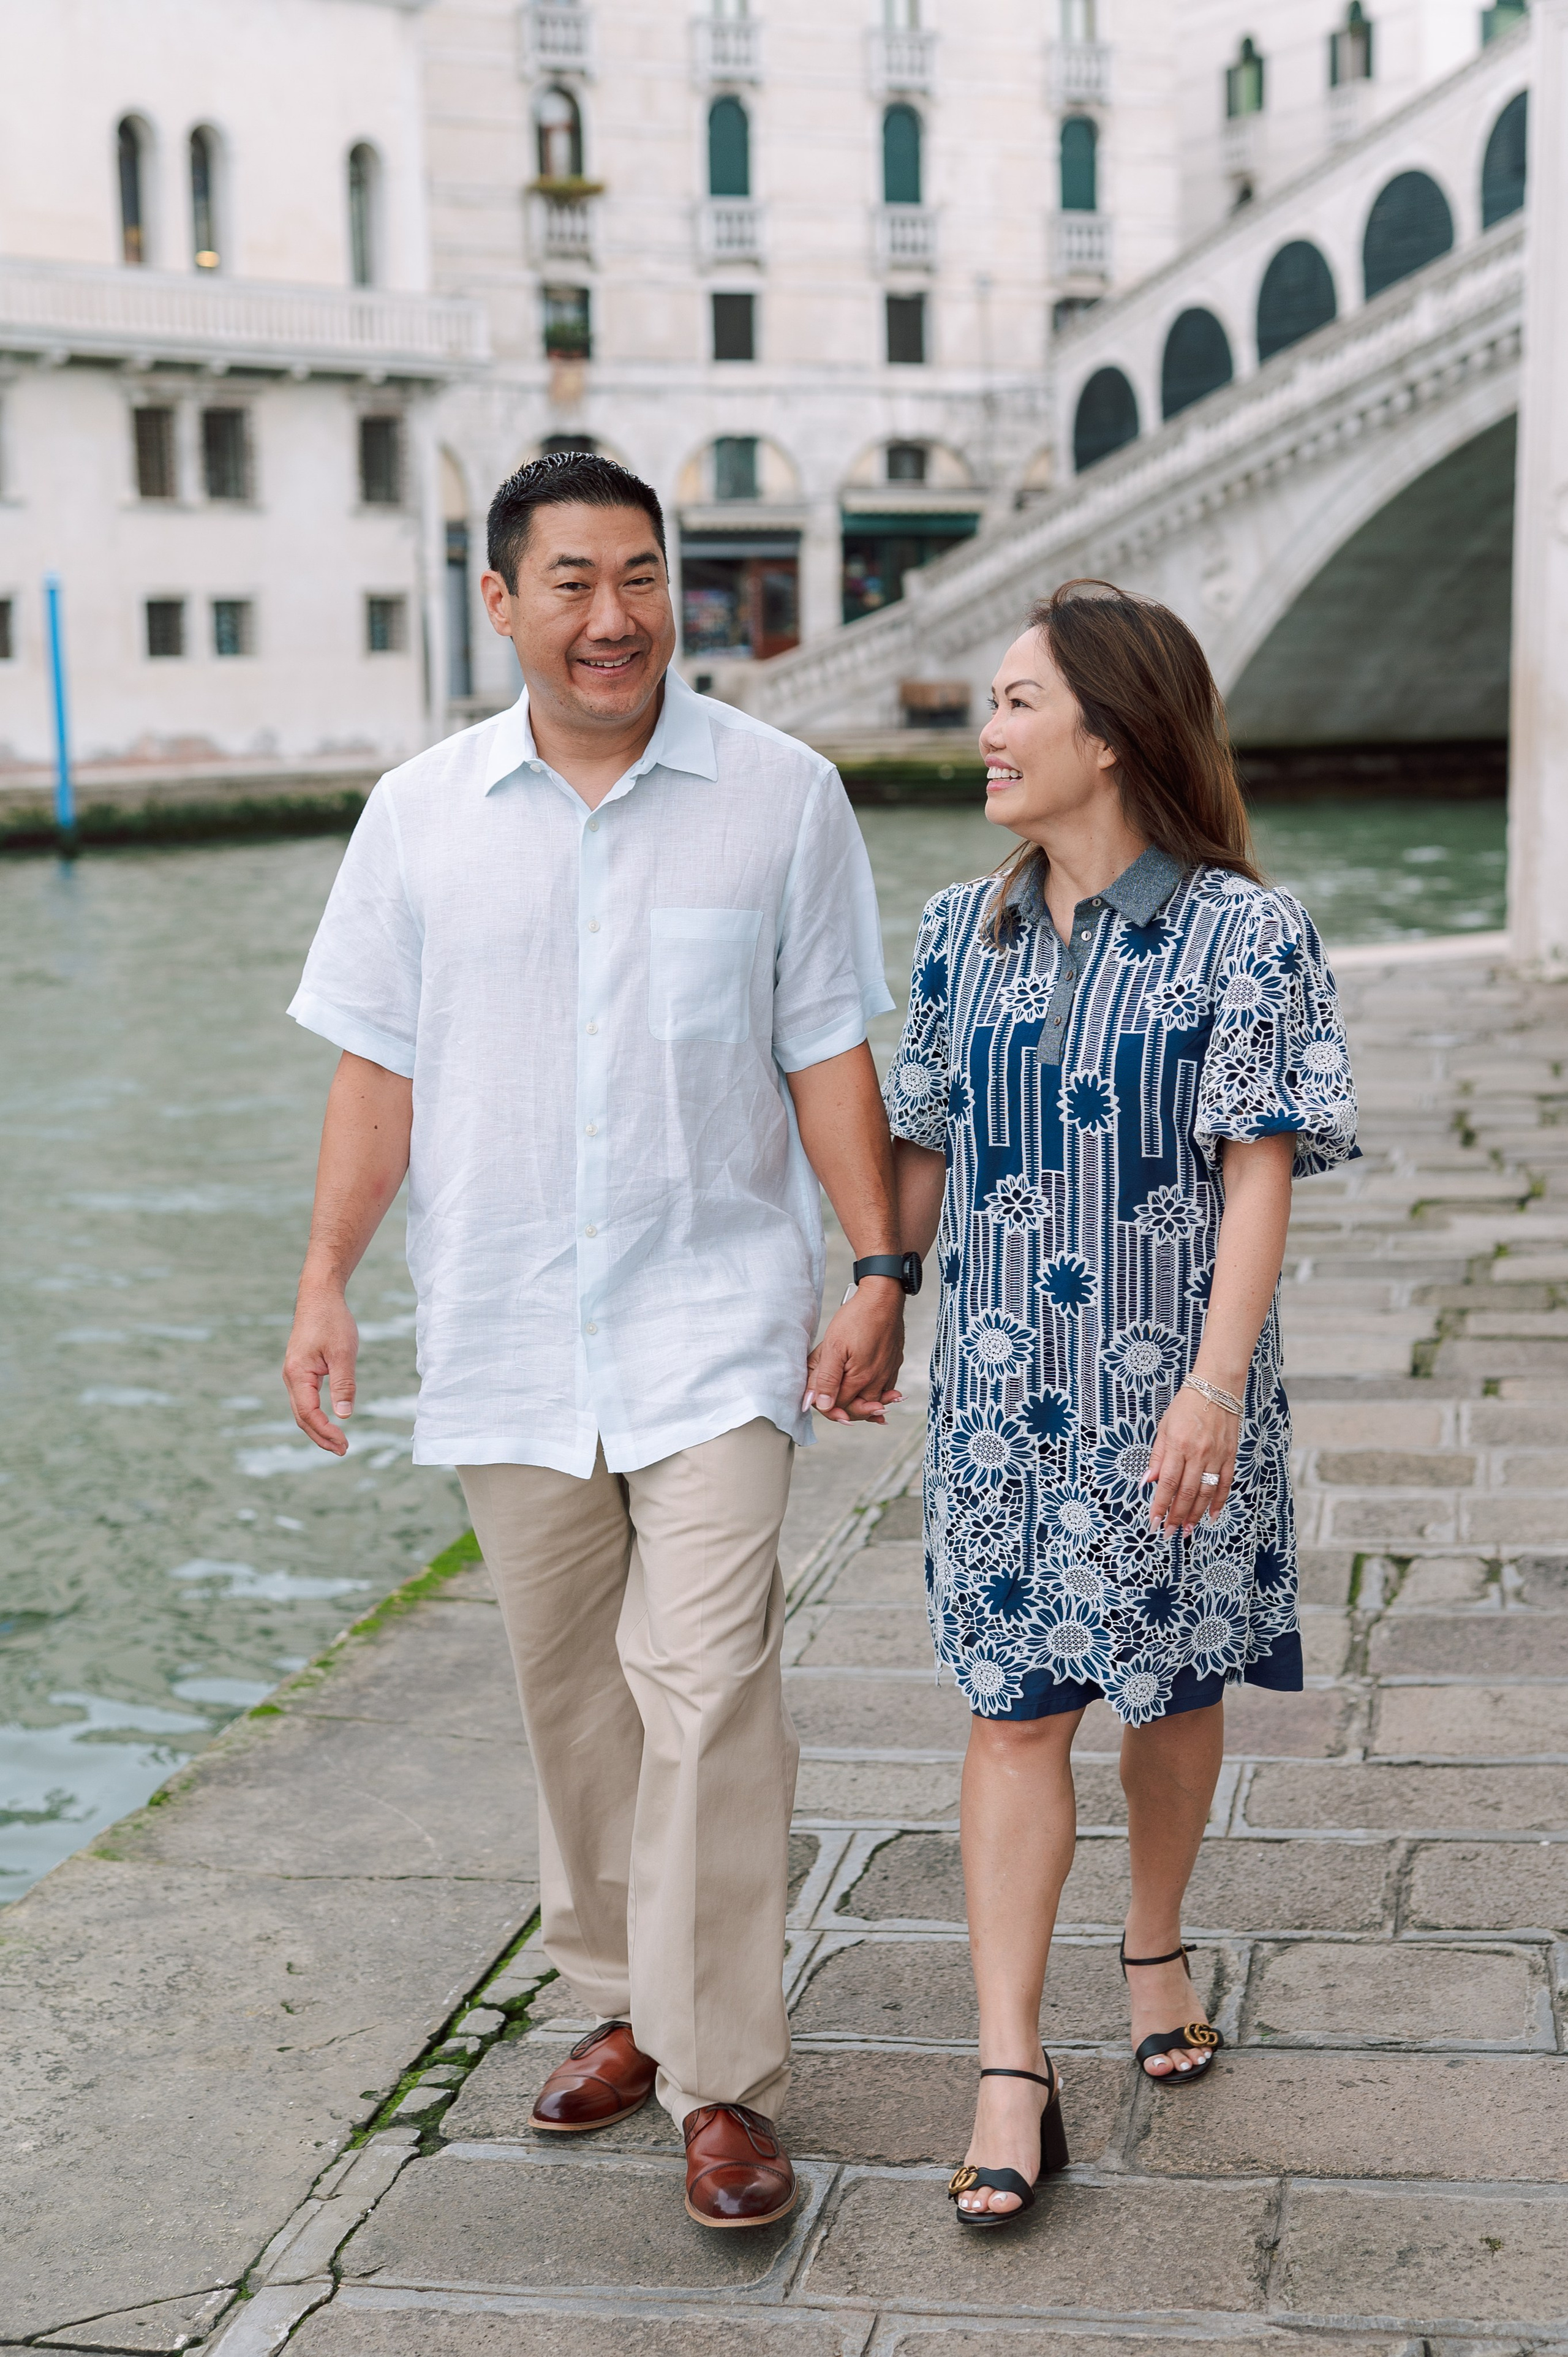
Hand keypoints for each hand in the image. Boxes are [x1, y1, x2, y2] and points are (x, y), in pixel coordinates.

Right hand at [282, 1283, 359, 1455]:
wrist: (319, 1297)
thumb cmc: (332, 1321)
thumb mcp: (343, 1353)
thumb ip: (343, 1384)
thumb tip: (344, 1416)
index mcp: (297, 1375)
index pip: (309, 1414)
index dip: (326, 1432)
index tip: (344, 1444)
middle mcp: (291, 1377)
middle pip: (302, 1417)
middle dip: (321, 1437)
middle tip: (343, 1450)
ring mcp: (294, 1374)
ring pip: (302, 1410)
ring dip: (318, 1428)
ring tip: (337, 1442)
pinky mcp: (301, 1371)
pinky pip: (305, 1400)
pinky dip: (316, 1415)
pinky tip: (330, 1421)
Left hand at [803, 1282, 904, 1424]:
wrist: (884, 1298)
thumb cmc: (857, 1317)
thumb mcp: (833, 1346)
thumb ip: (825, 1378)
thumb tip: (819, 1404)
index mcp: (859, 1378)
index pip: (840, 1405)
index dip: (826, 1407)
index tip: (817, 1404)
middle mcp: (877, 1380)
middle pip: (859, 1408)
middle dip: (845, 1411)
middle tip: (834, 1411)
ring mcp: (888, 1372)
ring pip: (875, 1400)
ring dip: (865, 1408)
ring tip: (855, 1412)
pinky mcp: (894, 1363)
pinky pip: (887, 1388)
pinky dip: (881, 1397)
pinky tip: (877, 1398)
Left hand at [1145, 1385, 1238, 1533]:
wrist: (1217, 1387)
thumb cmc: (1186, 1405)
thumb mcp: (1164, 1427)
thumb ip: (1157, 1456)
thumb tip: (1147, 1481)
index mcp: (1178, 1445)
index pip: (1167, 1483)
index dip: (1160, 1505)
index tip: (1154, 1522)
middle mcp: (1198, 1453)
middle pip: (1186, 1492)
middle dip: (1176, 1516)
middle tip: (1169, 1533)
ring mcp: (1216, 1456)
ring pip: (1205, 1492)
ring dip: (1195, 1514)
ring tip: (1187, 1530)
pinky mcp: (1230, 1456)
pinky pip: (1224, 1484)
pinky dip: (1218, 1502)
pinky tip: (1211, 1516)